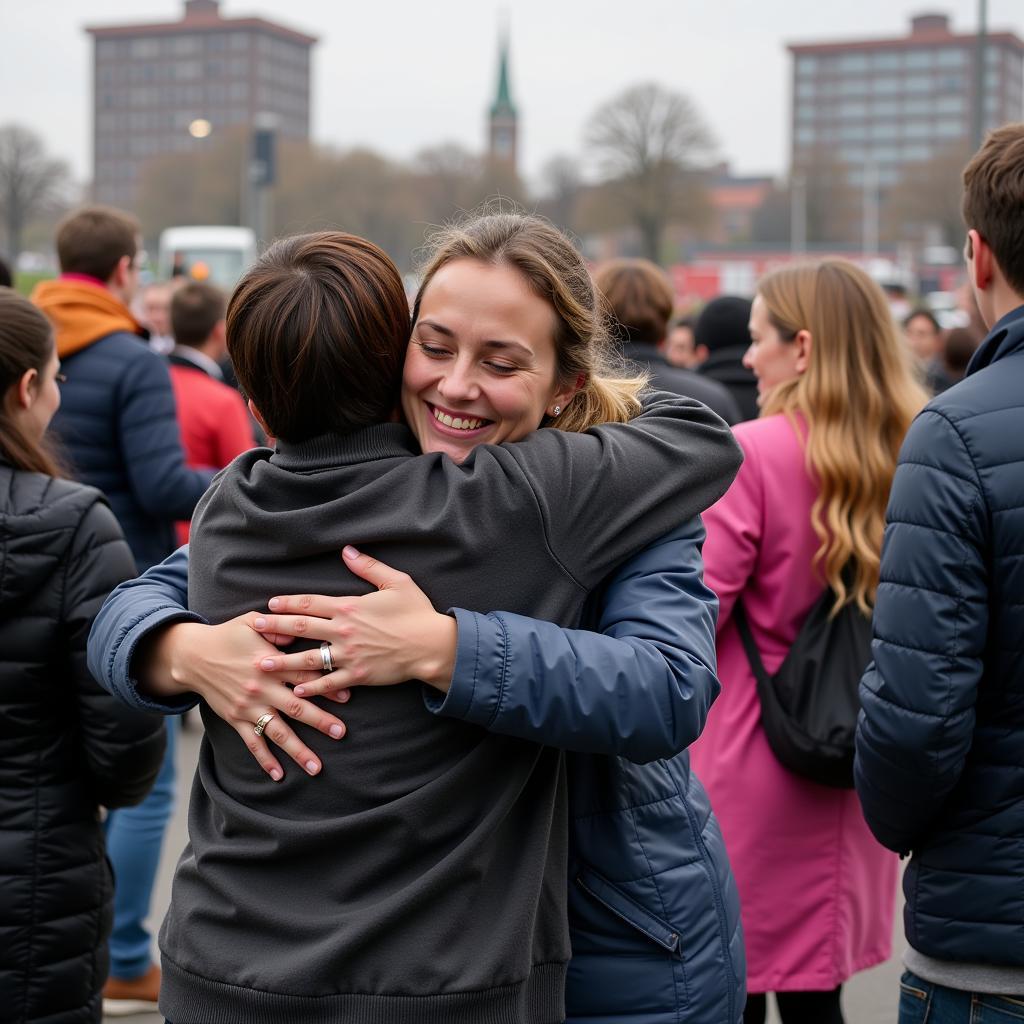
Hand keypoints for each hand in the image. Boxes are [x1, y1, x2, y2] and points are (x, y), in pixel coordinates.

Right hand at [136, 614, 348, 780]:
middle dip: (320, 721)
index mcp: (269, 663)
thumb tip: (300, 630)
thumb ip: (278, 626)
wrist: (192, 656)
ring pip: (277, 732)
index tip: (348, 696)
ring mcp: (248, 706)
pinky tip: (279, 775)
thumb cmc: (228, 635)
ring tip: (316, 767)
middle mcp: (261, 688)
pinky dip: (265, 759)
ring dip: (298, 750)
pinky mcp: (235, 719)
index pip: (303, 676)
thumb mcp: (252, 621)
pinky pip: (252, 742)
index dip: (326, 686)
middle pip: (295, 707)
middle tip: (341, 733)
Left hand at [253, 546, 457, 697]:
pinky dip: (312, 687)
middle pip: (301, 627)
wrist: (433, 644)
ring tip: (261, 663)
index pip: (311, 603)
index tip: (270, 604)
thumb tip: (348, 551)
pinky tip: (295, 691)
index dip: (288, 603)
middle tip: (253, 627)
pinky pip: (329, 683)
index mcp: (350, 606)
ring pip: (308, 658)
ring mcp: (349, 654)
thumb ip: (369, 567)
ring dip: (283, 661)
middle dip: (275, 627)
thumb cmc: (417, 612)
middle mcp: (344, 630)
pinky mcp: (358, 675)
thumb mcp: (397, 582)